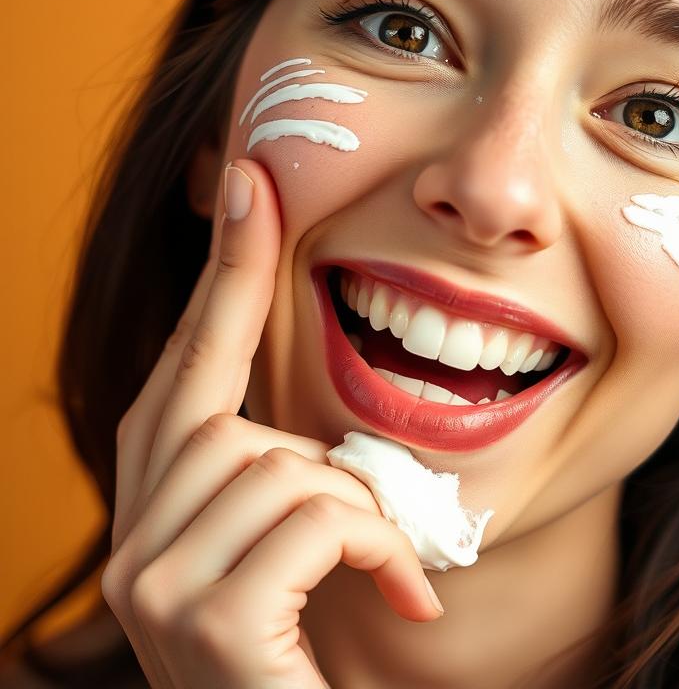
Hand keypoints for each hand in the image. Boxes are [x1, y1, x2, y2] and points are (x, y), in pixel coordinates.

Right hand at [101, 158, 442, 688]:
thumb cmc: (313, 656)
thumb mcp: (298, 550)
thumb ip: (294, 478)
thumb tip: (327, 424)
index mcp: (160, 511)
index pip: (189, 365)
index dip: (222, 271)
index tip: (246, 180)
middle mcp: (133, 539)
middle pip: (216, 396)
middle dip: (285, 372)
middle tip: (337, 403)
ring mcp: (155, 582)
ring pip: (284, 461)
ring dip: (358, 507)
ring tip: (381, 566)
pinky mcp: (207, 619)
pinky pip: (319, 516)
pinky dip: (379, 545)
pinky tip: (403, 599)